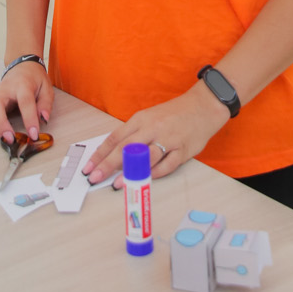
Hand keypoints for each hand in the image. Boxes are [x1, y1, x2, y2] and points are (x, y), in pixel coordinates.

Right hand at [0, 62, 53, 143]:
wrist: (22, 66)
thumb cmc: (34, 79)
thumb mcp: (47, 88)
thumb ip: (45, 104)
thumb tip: (43, 119)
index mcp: (22, 84)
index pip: (25, 101)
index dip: (29, 119)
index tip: (33, 134)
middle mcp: (5, 88)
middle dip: (0, 124)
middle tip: (10, 138)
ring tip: (1, 136)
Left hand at [82, 81, 230, 185]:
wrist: (203, 107)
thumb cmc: (173, 114)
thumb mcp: (149, 118)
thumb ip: (134, 135)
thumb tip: (112, 154)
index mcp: (141, 120)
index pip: (116, 137)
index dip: (101, 153)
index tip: (89, 166)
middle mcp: (153, 128)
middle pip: (126, 148)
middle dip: (108, 164)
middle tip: (95, 177)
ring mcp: (168, 139)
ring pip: (146, 157)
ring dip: (130, 172)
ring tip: (117, 184)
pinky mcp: (182, 150)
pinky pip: (167, 164)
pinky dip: (155, 174)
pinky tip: (145, 180)